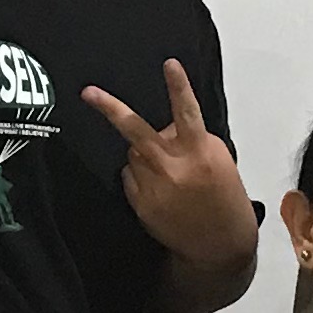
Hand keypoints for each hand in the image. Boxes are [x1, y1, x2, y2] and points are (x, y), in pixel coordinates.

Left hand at [81, 60, 256, 268]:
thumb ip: (192, 140)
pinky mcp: (140, 204)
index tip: (169, 64)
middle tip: (87, 92)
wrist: (218, 248)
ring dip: (143, 153)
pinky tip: (159, 191)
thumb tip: (165, 128)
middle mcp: (173, 167)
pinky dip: (139, 176)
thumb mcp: (219, 163)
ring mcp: (153, 187)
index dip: (178, 87)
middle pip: (136, 130)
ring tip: (166, 172)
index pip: (188, 113)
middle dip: (110, 108)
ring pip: (133, 152)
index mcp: (200, 153)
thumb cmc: (225, 200)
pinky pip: (129, 176)